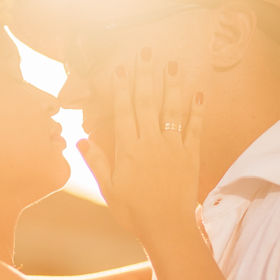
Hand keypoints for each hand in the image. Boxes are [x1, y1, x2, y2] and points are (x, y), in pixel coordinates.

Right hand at [78, 48, 203, 250]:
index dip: (121, 88)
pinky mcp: (190, 156)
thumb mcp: (109, 188)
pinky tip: (198, 94)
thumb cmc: (134, 212)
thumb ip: (97, 161)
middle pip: (146, 102)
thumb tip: (81, 140)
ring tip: (172, 64)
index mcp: (128, 150)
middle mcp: (150, 143)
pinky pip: (194, 129)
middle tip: (146, 51)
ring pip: (171, 110)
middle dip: (145, 75)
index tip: (120, 67)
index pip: (123, 111)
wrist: (167, 228)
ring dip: (171, 86)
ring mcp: (172, 148)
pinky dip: (196, 111)